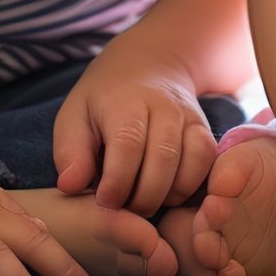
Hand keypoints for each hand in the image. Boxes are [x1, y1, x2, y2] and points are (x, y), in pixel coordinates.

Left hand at [51, 41, 217, 215]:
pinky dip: (189, 187)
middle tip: (125, 210)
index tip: (104, 202)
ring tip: (144, 202)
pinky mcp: (204, 129)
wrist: (147, 66)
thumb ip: (70, 151)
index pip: (128, 145)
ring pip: (190, 164)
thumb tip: (70, 186)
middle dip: (143, 198)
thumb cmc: (104, 101)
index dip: (116, 183)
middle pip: (163, 160)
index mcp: (125, 101)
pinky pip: (206, 164)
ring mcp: (189, 116)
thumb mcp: (75, 115)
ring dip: (167, 196)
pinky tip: (166, 193)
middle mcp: (163, 105)